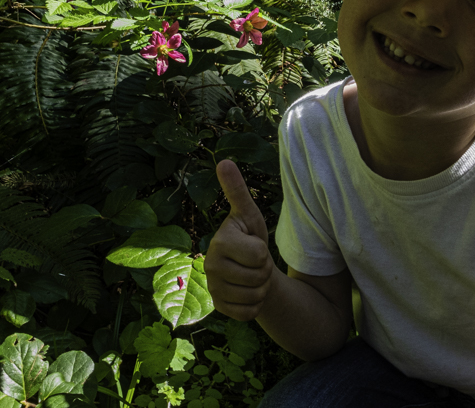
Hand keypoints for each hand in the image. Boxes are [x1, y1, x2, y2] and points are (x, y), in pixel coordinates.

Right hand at [206, 160, 275, 320]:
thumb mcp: (249, 214)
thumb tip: (224, 161)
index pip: (258, 255)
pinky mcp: (219, 308)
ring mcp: (213, 289)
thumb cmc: (250, 238)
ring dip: (261, 288)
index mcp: (219, 242)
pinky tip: (247, 293)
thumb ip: (237, 190)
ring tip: (251, 276)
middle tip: (254, 263)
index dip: (264, 252)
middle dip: (264, 271)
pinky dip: (255, 306)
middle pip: (258, 276)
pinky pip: (249, 313)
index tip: (253, 245)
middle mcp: (210, 266)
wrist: (249, 269)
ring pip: (255, 296)